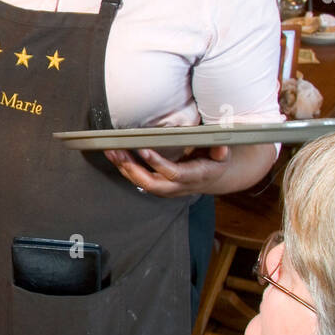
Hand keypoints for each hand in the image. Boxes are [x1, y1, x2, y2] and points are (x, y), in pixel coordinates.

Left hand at [104, 145, 234, 196]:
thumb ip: (221, 151)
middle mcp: (177, 185)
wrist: (212, 178)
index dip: (157, 163)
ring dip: (124, 168)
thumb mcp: (223, 156)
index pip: (172, 173)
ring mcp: (165, 187)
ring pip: (141, 182)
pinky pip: (137, 179)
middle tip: (120, 153)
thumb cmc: (215, 163)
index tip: (143, 149)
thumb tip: (221, 147)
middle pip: (151, 184)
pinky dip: (124, 168)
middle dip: (133, 170)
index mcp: (193, 176)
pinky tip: (115, 155)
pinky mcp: (157, 184)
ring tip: (112, 151)